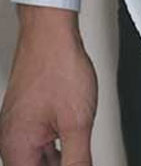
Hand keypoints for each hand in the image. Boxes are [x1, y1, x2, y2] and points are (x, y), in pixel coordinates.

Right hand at [0, 5, 97, 165]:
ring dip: (59, 160)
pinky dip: (57, 148)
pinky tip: (73, 146)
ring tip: (80, 156)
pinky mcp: (29, 114)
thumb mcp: (77, 123)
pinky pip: (41, 141)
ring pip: (38, 158)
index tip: (78, 164)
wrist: (51, 35)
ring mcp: (20, 125)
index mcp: (17, 146)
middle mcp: (12, 138)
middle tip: (81, 159)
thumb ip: (78, 159)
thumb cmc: (58, 67)